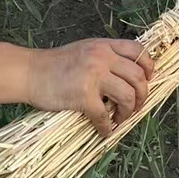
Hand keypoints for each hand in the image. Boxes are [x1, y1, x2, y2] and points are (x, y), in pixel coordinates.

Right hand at [27, 39, 153, 136]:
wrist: (30, 72)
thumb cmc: (55, 64)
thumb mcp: (85, 50)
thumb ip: (106, 57)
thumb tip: (128, 77)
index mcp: (104, 46)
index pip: (138, 51)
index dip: (148, 67)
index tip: (148, 80)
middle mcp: (102, 57)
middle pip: (138, 77)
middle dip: (142, 96)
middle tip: (136, 107)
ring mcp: (93, 76)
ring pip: (128, 96)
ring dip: (128, 112)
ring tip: (120, 119)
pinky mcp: (83, 96)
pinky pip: (104, 116)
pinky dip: (107, 128)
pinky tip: (104, 131)